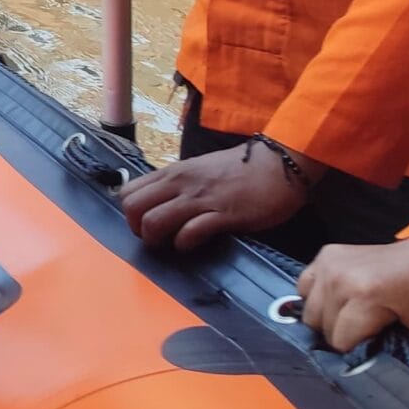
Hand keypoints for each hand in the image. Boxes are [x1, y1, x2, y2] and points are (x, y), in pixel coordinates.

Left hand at [120, 138, 319, 250]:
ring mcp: (200, 198)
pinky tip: (195, 244)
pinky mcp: (223, 214)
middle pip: (133, 209)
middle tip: (157, 237)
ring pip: (154, 221)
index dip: (132, 214)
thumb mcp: (198, 171)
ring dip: (158, 240)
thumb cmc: (240, 170)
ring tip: (173, 243)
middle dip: (138, 229)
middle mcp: (180, 183)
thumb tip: (158, 205)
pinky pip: (190, 233)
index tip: (146, 223)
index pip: (128, 193)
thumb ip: (177, 186)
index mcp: (173, 173)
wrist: (279, 164)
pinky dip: (185, 244)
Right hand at [297, 236, 408, 379]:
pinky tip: (339, 302)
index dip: (357, 354)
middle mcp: (340, 277)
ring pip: (309, 310)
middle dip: (342, 338)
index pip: (340, 342)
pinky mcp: (326, 256)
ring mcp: (330, 264)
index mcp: (366, 295)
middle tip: (369, 337)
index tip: (375, 353)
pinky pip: (305, 287)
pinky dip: (317, 298)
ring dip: (327, 321)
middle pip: (321, 327)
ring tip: (355, 321)